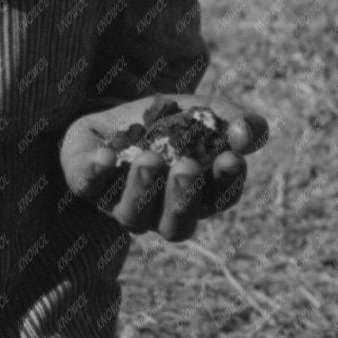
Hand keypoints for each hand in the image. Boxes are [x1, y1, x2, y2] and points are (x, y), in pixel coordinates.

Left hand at [59, 95, 269, 242]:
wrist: (115, 111)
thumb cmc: (170, 121)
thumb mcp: (208, 112)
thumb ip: (236, 122)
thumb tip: (249, 133)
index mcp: (197, 196)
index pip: (219, 200)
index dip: (226, 183)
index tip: (231, 158)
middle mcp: (159, 211)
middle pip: (175, 225)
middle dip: (182, 198)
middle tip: (187, 167)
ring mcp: (121, 203)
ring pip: (132, 216)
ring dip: (143, 188)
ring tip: (149, 160)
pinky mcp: (88, 185)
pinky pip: (90, 189)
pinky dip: (98, 174)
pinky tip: (106, 155)